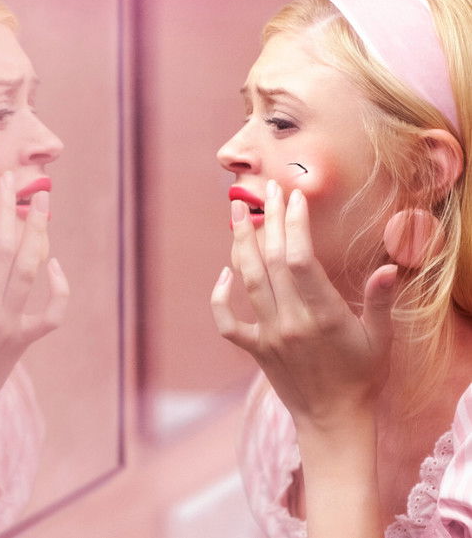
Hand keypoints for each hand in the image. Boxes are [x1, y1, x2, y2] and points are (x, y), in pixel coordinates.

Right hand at [0, 172, 68, 416]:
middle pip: (1, 251)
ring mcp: (9, 328)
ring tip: (41, 201)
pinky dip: (57, 287)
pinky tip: (55, 264)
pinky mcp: (23, 342)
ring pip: (28, 271)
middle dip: (5, 211)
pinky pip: (51, 313)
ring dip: (36, 232)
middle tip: (8, 180)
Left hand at [211, 180, 397, 427]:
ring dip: (239, 242)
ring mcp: (269, 335)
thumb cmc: (362, 377)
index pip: (300, 260)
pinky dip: (220, 297)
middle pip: (271, 260)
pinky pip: (227, 322)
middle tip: (269, 188)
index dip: (295, 224)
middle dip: (269, 219)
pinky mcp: (255, 350)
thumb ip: (380, 302)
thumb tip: (389, 268)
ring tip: (235, 209)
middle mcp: (291, 321)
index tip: (296, 197)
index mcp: (323, 316)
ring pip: (247, 280)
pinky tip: (223, 273)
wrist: (333, 422)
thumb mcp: (380, 339)